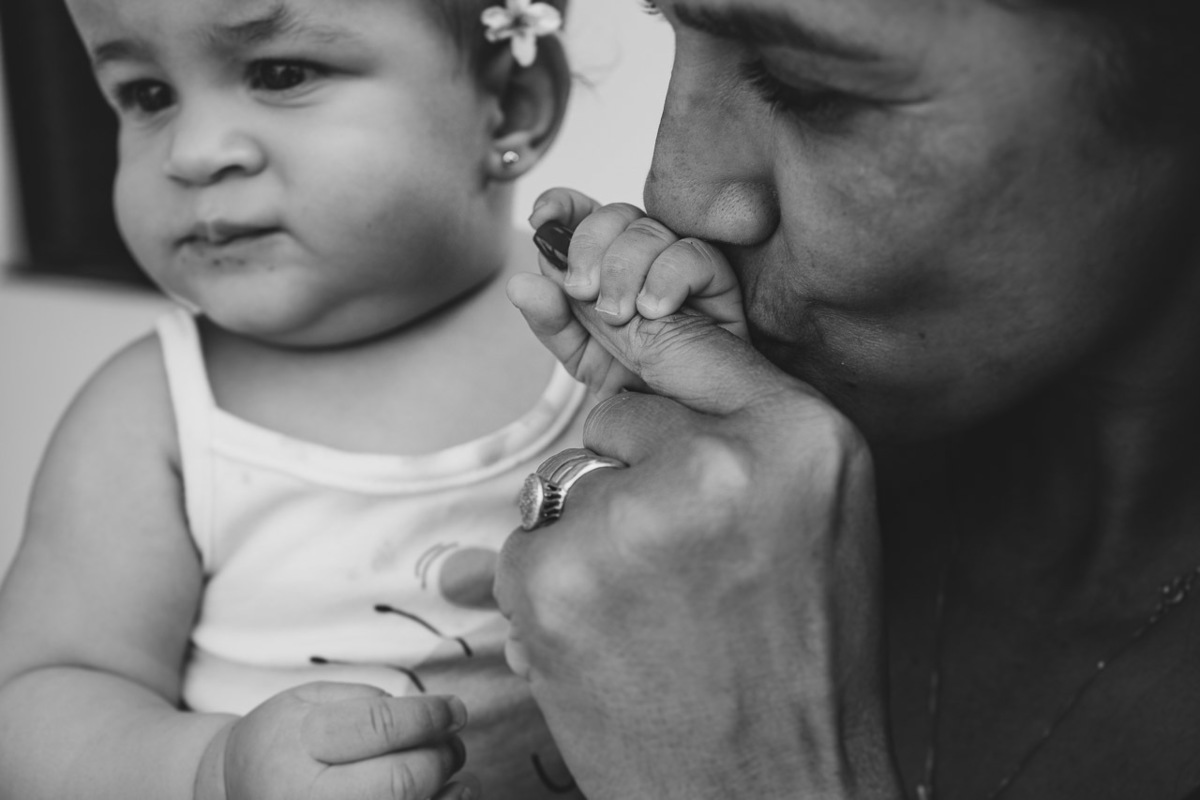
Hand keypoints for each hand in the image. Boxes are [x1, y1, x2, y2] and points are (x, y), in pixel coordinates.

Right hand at [195, 683, 475, 799]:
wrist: (238, 787)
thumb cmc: (283, 738)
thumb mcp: (309, 699)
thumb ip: (368, 701)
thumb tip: (432, 714)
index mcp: (300, 750)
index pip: (383, 727)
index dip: (430, 714)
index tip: (454, 709)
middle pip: (403, 780)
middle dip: (442, 754)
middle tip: (450, 739)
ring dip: (448, 788)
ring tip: (446, 766)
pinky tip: (449, 793)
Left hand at [496, 257, 902, 798]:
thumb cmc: (801, 666)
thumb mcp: (818, 520)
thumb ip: (748, 425)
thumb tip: (646, 336)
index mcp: (803, 438)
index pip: (688, 342)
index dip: (654, 369)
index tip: (615, 342)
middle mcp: (719, 463)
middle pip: (613, 415)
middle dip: (629, 477)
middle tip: (684, 567)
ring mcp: (629, 522)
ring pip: (564, 483)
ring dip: (589, 542)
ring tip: (652, 619)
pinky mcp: (553, 582)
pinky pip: (524, 546)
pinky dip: (550, 593)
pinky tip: (609, 645)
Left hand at [511, 187, 746, 398]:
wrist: (678, 417)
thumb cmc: (636, 383)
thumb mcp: (581, 355)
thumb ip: (551, 320)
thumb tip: (520, 284)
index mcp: (606, 265)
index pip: (583, 214)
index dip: (562, 205)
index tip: (544, 219)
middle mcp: (643, 256)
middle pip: (615, 214)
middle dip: (589, 246)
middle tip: (583, 291)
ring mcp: (680, 263)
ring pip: (649, 229)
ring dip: (624, 270)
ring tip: (622, 317)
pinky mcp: (718, 279)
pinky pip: (692, 253)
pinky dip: (667, 278)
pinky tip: (656, 311)